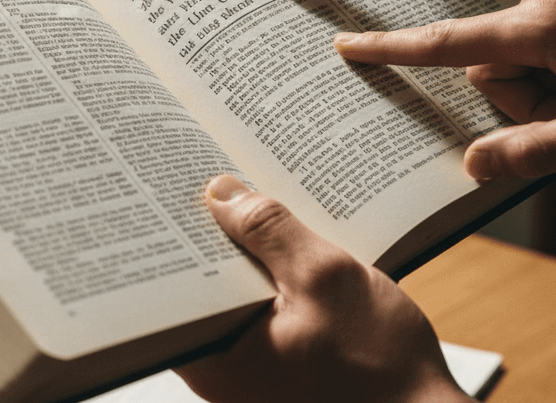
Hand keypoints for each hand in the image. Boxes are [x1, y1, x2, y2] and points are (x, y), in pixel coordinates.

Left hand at [176, 175, 470, 402]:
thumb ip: (270, 231)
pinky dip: (273, 280)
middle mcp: (220, 372)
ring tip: (261, 204)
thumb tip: (221, 193)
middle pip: (203, 285)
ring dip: (251, 256)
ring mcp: (249, 375)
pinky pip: (261, 313)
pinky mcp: (277, 370)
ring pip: (235, 297)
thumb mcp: (327, 278)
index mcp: (215, 358)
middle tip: (225, 181)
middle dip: (217, 234)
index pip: (172, 282)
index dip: (175, 230)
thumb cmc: (382, 369)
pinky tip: (295, 248)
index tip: (179, 185)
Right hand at [334, 0, 555, 178]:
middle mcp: (541, 1)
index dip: (391, 51)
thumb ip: (531, 152)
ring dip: (551, 88)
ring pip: (524, 58)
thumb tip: (473, 165)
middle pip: (492, 67)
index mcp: (536, 28)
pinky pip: (550, 41)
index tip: (344, 46)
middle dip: (524, 102)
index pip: (445, 44)